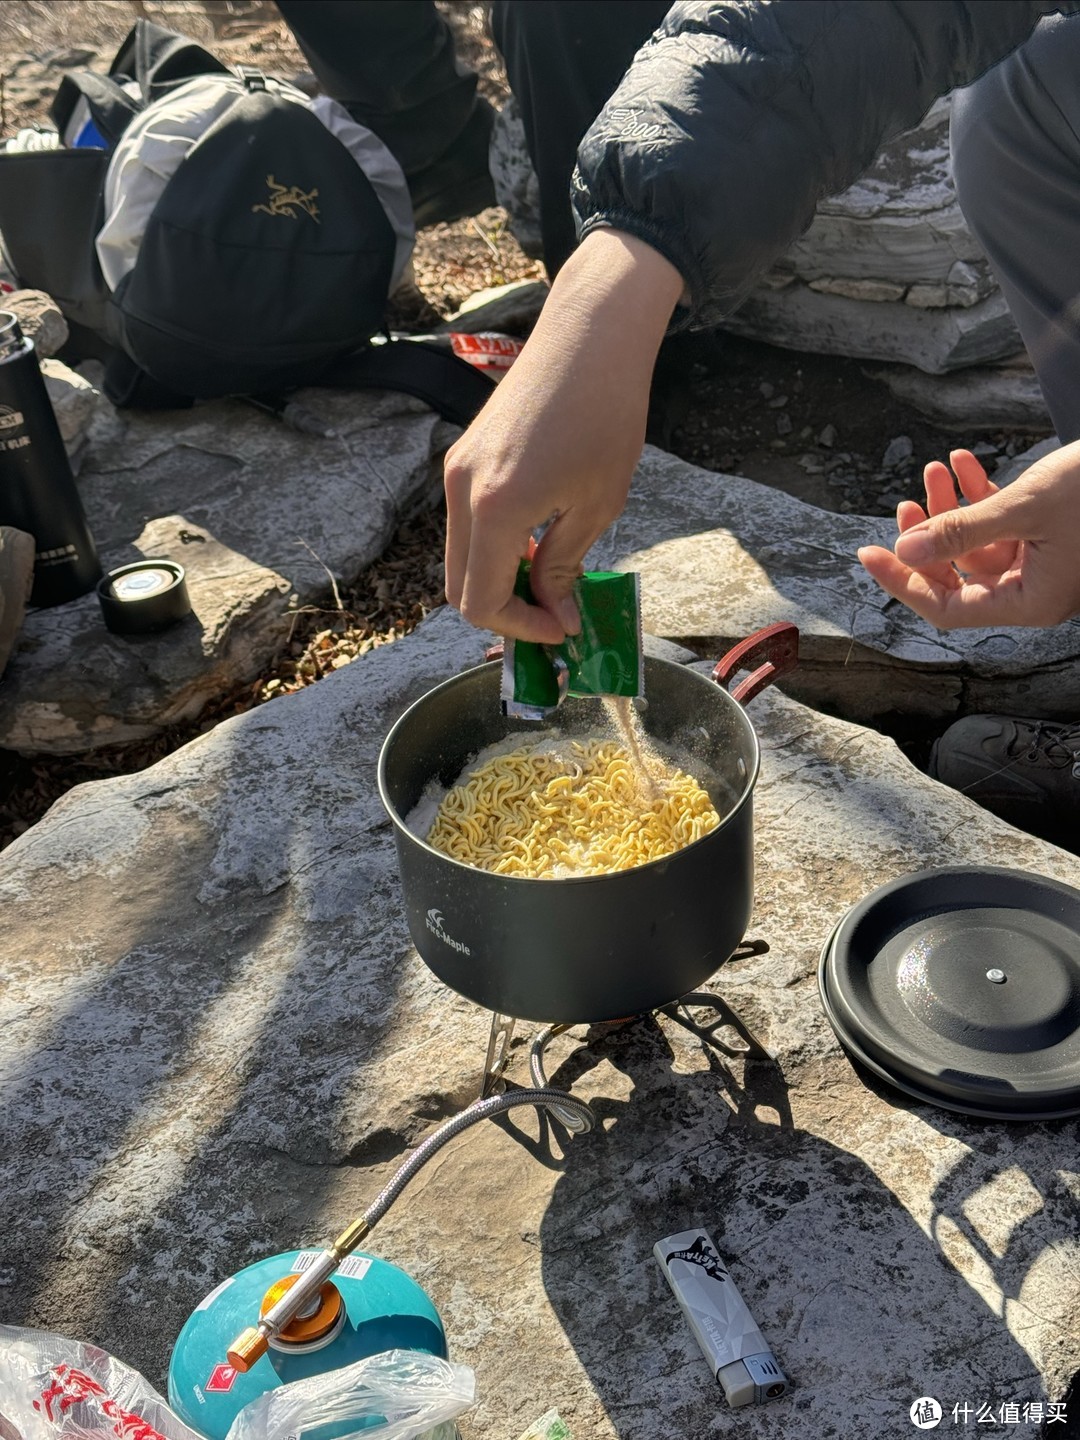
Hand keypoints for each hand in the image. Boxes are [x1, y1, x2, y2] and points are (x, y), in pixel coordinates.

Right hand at [443, 229, 683, 642]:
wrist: (590, 335)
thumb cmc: (606, 414)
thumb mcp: (597, 504)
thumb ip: (563, 566)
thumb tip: (555, 613)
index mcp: (494, 509)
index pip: (481, 601)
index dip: (521, 628)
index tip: (561, 630)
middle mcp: (461, 492)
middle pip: (458, 587)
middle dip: (503, 612)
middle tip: (551, 616)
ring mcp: (456, 471)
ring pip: (459, 557)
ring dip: (497, 581)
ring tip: (548, 581)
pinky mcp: (463, 456)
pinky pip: (465, 524)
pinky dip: (492, 549)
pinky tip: (535, 542)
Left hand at [857, 441, 1079, 627]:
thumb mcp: (1024, 506)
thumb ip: (961, 531)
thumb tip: (905, 553)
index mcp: (1030, 602)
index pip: (947, 608)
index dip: (903, 583)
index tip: (867, 553)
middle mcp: (1035, 591)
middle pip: (958, 578)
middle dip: (928, 538)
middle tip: (902, 506)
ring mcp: (1044, 566)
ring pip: (978, 545)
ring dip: (953, 508)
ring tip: (935, 469)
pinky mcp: (1051, 538)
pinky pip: (1003, 525)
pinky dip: (982, 496)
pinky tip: (962, 463)